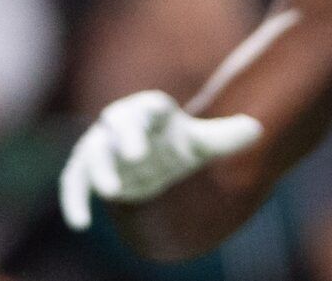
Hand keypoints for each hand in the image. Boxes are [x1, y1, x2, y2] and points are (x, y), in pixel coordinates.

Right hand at [59, 90, 261, 230]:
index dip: (151, 111)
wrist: (152, 160)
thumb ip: (228, 136)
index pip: (150, 106)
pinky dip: (73, 200)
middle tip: (137, 156)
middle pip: (118, 123)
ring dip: (100, 171)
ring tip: (113, 192)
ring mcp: (102, 146)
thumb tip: (258, 129)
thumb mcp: (204, 143)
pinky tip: (80, 224)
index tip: (159, 119)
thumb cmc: (178, 146)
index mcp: (152, 112)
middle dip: (126, 137)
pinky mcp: (89, 170)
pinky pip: (74, 182)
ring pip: (93, 153)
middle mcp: (122, 124)